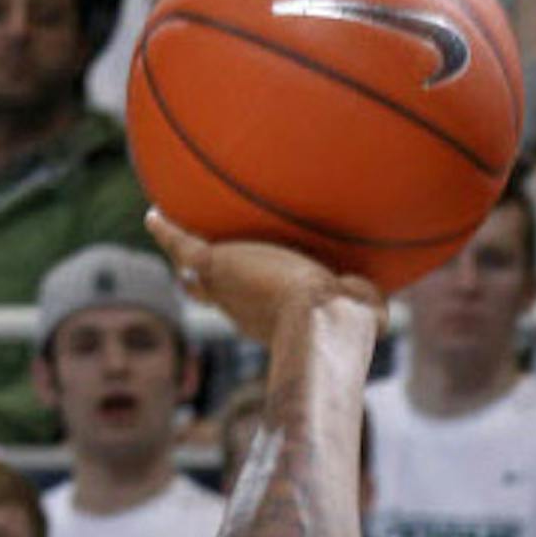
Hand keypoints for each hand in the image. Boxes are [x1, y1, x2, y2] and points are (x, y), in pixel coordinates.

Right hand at [145, 210, 382, 345]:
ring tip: (167, 232)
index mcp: (265, 317)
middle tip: (191, 274)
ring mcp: (224, 286)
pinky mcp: (215, 264)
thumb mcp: (358, 308)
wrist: (316, 319)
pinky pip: (182, 244)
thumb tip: (381, 314)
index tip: (243, 292)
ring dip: (180, 252)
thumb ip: (365, 306)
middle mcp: (239, 306)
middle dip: (202, 284)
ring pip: (192, 270)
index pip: (246, 306)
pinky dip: (167, 231)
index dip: (242, 298)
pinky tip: (154, 214)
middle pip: (210, 294)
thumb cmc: (342, 322)